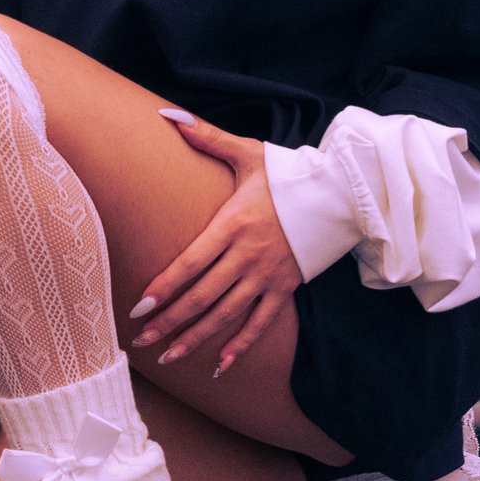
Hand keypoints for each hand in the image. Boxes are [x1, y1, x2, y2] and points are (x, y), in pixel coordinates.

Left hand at [130, 111, 306, 378]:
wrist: (340, 194)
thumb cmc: (288, 173)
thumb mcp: (248, 152)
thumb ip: (206, 137)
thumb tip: (167, 115)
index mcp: (234, 224)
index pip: (191, 263)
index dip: (165, 287)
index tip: (140, 306)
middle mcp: (249, 255)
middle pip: (203, 296)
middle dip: (171, 320)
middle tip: (143, 340)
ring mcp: (268, 276)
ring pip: (227, 315)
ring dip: (197, 338)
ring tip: (169, 357)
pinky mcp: (286, 289)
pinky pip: (260, 323)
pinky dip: (240, 345)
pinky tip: (219, 365)